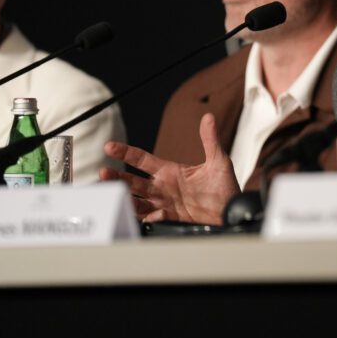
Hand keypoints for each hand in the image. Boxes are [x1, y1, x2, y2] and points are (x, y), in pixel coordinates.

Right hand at [99, 113, 238, 224]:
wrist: (233, 212)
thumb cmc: (225, 188)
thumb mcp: (218, 162)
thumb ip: (210, 140)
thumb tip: (209, 117)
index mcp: (171, 172)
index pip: (143, 160)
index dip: (126, 153)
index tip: (109, 146)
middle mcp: (164, 188)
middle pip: (134, 181)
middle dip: (117, 177)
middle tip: (103, 173)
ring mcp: (165, 205)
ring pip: (138, 201)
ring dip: (126, 198)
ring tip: (114, 193)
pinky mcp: (171, 220)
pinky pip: (154, 219)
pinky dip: (149, 217)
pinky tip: (149, 214)